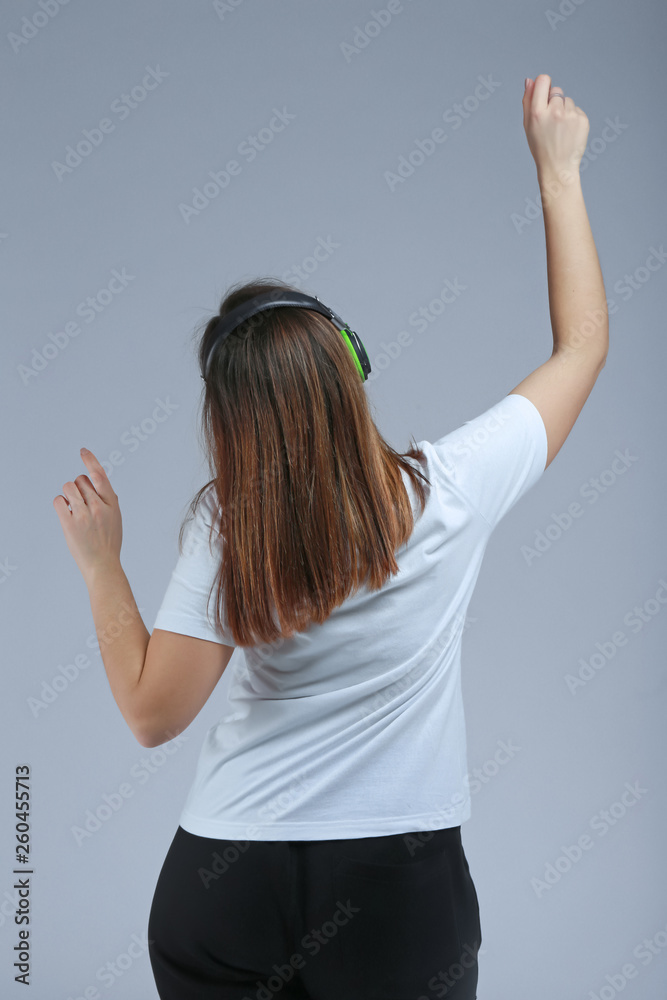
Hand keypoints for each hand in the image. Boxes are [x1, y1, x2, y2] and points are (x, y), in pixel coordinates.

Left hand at [53, 448, 122, 585]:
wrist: (102, 564)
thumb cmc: (109, 543)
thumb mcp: (117, 519)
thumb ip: (110, 502)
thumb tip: (104, 487)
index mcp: (111, 503)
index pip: (100, 475)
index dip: (91, 460)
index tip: (83, 451)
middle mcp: (98, 506)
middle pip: (80, 480)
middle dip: (78, 487)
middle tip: (80, 501)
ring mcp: (84, 514)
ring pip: (68, 487)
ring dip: (68, 494)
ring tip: (73, 507)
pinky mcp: (70, 523)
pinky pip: (59, 500)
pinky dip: (60, 503)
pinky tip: (66, 512)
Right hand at [522, 74, 589, 180]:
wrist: (558, 167)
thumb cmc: (540, 146)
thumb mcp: (528, 125)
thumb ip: (528, 101)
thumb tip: (530, 80)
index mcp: (538, 113)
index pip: (543, 80)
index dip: (543, 84)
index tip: (544, 93)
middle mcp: (555, 112)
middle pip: (556, 90)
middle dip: (554, 101)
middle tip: (551, 121)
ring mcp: (570, 116)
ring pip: (567, 100)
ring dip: (564, 110)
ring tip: (560, 129)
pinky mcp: (582, 120)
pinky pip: (576, 109)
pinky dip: (573, 118)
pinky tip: (568, 132)